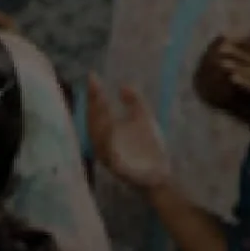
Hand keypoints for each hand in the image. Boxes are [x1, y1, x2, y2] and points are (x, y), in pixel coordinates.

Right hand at [85, 77, 171, 193]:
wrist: (157, 174)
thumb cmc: (148, 148)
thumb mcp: (143, 119)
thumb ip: (134, 102)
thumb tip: (123, 85)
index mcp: (107, 132)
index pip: (98, 110)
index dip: (95, 94)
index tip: (93, 76)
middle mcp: (103, 143)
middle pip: (94, 120)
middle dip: (94, 102)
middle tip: (94, 84)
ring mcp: (107, 155)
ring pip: (98, 134)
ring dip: (97, 116)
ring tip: (99, 98)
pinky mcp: (116, 166)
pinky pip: (108, 150)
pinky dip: (106, 138)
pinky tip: (108, 122)